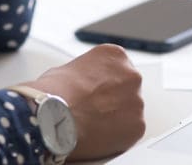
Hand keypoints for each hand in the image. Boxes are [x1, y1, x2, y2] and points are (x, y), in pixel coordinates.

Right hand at [19, 44, 145, 160]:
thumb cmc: (54, 92)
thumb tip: (79, 84)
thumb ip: (84, 74)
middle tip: (94, 110)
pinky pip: (131, 131)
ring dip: (117, 118)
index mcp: (114, 55)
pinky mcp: (138, 125)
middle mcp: (131, 75)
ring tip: (93, 125)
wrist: (53, 116)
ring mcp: (137, 101)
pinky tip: (99, 136)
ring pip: (130, 111)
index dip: (103, 84)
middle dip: (113, 100)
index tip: (95, 93)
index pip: (117, 69)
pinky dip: (118, 136)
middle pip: (127, 89)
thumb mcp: (66, 70)